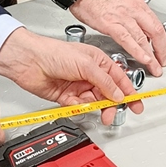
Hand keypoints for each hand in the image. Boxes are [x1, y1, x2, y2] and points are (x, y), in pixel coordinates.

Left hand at [0, 27, 142, 124]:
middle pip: (109, 93)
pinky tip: (77, 104)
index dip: (128, 92)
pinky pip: (80, 107)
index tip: (136, 103)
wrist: (29, 62)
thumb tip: (118, 94)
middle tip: (113, 113)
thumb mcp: (87, 64)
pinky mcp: (67, 97)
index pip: (119, 79)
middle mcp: (90, 74)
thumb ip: (105, 81)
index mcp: (98, 62)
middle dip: (112, 104)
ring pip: (95, 102)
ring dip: (97, 108)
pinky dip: (80, 108)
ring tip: (97, 111)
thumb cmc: (54, 53)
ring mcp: (78, 86)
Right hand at [71, 0, 165, 75]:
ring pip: (144, 38)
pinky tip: (144, 59)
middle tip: (165, 62)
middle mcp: (134, 10)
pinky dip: (138, 51)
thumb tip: (138, 25)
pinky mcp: (110, 24)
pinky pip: (128, 40)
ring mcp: (123, 17)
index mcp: (138, 4)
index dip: (164, 41)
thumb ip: (132, 13)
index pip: (157, 25)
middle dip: (162, 50)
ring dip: (152, 55)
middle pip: (155, 32)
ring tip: (156, 67)